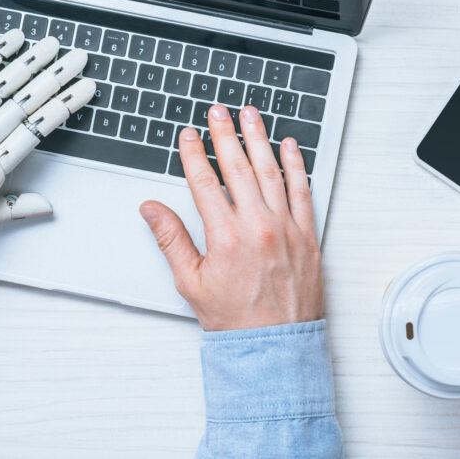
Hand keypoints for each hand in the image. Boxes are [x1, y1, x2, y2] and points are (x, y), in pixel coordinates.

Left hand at [0, 31, 94, 261]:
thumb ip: (13, 209)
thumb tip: (47, 206)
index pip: (36, 129)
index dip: (63, 105)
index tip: (85, 89)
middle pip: (23, 103)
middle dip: (55, 77)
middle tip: (78, 57)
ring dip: (26, 63)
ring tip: (49, 45)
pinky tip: (4, 45)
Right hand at [139, 104, 322, 330]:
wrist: (275, 347)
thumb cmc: (234, 319)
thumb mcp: (190, 281)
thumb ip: (171, 239)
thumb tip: (151, 209)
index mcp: (226, 236)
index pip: (204, 181)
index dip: (194, 153)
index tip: (189, 135)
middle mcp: (258, 226)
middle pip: (238, 167)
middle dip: (226, 134)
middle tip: (218, 111)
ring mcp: (287, 228)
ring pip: (271, 171)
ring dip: (260, 139)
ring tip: (251, 115)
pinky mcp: (308, 235)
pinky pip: (303, 191)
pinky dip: (297, 165)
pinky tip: (290, 146)